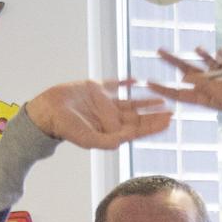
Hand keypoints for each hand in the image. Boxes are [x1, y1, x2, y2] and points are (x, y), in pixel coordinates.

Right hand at [23, 79, 173, 149]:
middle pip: (138, 117)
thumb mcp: (87, 138)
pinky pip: (115, 85)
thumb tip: (124, 142)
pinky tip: (137, 80)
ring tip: (162, 97)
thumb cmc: (66, 128)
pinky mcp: (96, 89)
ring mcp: (104, 104)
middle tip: (174, 109)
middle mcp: (111, 118)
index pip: (138, 130)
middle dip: (155, 114)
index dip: (154, 126)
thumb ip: (106, 141)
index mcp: (111, 131)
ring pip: (131, 102)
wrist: (48, 111)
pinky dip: (126, 82)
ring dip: (146, 100)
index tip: (170, 121)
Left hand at [146, 47, 221, 119]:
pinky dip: (221, 53)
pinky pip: (221, 53)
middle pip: (187, 71)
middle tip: (158, 51)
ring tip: (194, 48)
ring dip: (196, 53)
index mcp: (206, 97)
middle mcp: (211, 83)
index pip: (180, 93)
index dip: (164, 88)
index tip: (147, 83)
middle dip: (173, 61)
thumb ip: (206, 85)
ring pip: (203, 59)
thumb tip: (186, 78)